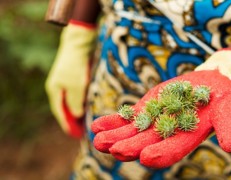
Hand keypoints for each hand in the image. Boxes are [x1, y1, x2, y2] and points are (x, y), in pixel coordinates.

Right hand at [45, 20, 96, 137]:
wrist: (79, 43)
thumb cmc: (76, 66)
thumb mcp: (76, 86)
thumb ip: (75, 102)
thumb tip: (76, 115)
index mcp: (55, 90)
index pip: (60, 112)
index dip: (67, 124)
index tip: (75, 135)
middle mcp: (58, 87)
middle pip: (64, 107)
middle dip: (72, 119)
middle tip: (81, 131)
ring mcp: (65, 81)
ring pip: (71, 100)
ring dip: (77, 111)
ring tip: (85, 121)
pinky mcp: (74, 76)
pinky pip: (76, 93)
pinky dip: (81, 101)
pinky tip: (88, 105)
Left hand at [91, 49, 230, 167]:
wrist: (210, 83)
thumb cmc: (223, 98)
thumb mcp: (230, 110)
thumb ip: (230, 127)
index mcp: (187, 137)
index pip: (172, 149)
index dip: (160, 154)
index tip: (145, 156)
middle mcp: (168, 133)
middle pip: (146, 143)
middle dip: (130, 147)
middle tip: (114, 150)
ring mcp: (154, 121)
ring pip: (132, 132)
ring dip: (115, 136)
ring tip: (98, 140)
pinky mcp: (147, 109)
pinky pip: (128, 117)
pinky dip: (113, 121)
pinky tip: (97, 125)